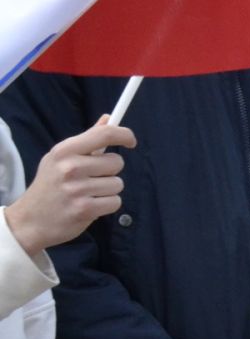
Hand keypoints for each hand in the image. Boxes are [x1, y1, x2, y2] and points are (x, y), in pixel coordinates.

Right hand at [2, 120, 135, 254]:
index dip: (124, 135)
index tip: (131, 141)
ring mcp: (77, 189)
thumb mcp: (60, 158)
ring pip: (118, 183)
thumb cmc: (50, 185)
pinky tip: (90, 205)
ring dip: (108, 190)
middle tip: (91, 178)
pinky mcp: (85, 209)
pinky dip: (107, 205)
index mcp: (64, 151)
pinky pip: (116, 202)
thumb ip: (87, 139)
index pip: (104, 134)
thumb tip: (109, 119)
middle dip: (110, 171)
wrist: (30, 220)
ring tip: (88, 193)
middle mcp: (70, 167)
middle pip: (117, 162)